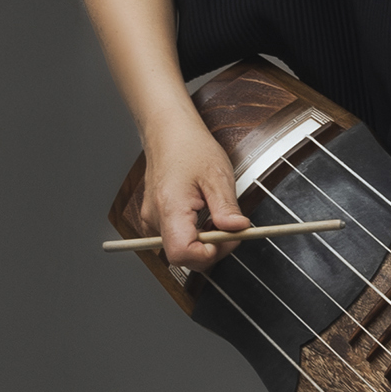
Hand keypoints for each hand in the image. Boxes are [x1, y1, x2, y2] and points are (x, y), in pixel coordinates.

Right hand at [137, 115, 249, 270]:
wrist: (169, 134)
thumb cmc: (190, 149)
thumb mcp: (217, 175)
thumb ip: (226, 207)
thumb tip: (238, 229)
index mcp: (169, 208)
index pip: (183, 254)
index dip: (211, 253)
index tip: (230, 237)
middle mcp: (155, 219)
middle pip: (183, 257)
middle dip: (212, 248)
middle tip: (231, 227)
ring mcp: (152, 221)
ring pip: (181, 249)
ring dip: (205, 241)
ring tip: (217, 217)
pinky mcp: (155, 220)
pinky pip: (177, 238)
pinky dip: (195, 234)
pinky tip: (205, 217)